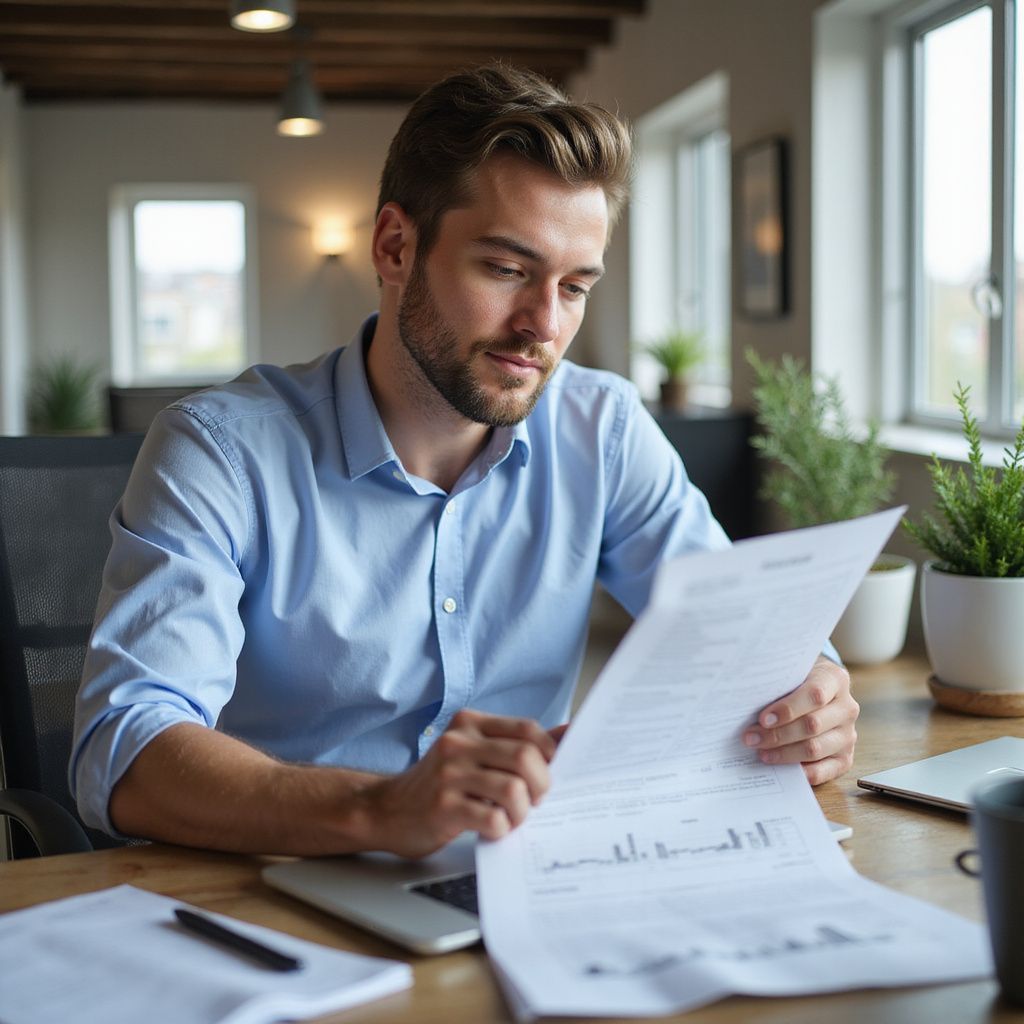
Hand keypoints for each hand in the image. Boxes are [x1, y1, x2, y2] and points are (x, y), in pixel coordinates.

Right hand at [362, 709, 557, 857]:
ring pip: (514, 789)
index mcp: (470, 724)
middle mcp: (458, 742)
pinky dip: (502, 829)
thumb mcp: (474, 753)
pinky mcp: (442, 807)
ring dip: (522, 812)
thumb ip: (516, 743)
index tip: (545, 775)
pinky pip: (492, 818)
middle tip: (533, 801)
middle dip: (542, 785)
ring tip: (511, 818)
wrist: (386, 809)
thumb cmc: (440, 784)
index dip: (549, 755)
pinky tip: (491, 829)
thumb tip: (570, 734)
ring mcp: (448, 774)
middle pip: (526, 757)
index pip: (528, 730)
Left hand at [742, 656, 857, 785]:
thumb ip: (778, 685)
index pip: (815, 694)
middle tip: (751, 738)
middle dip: (777, 734)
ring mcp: (848, 735)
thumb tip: (747, 702)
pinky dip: (801, 772)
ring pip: (815, 748)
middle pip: (812, 725)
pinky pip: (825, 771)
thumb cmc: (799, 682)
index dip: (787, 708)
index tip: (762, 718)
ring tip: (761, 752)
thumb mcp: (792, 674)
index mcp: (835, 680)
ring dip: (783, 753)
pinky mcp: (845, 758)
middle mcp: (847, 708)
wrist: (819, 690)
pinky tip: (781, 769)